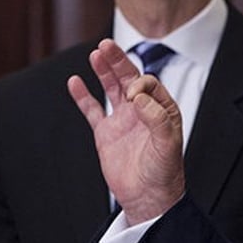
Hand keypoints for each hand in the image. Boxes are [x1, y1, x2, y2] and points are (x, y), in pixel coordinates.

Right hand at [67, 38, 184, 225]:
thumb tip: (137, 96)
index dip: (139, 83)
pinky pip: (92, 109)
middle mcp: (142, 111)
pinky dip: (83, 96)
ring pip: (111, 88)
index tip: (132, 97)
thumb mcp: (167, 145)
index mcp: (161, 109)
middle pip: (129, 78)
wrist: (148, 198)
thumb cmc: (164, 172)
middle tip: (106, 44)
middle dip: (118, 61)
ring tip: (95, 53)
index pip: (148, 84)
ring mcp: (123, 120)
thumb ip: (157, 118)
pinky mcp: (106, 133)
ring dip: (103, 71)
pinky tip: (74, 81)